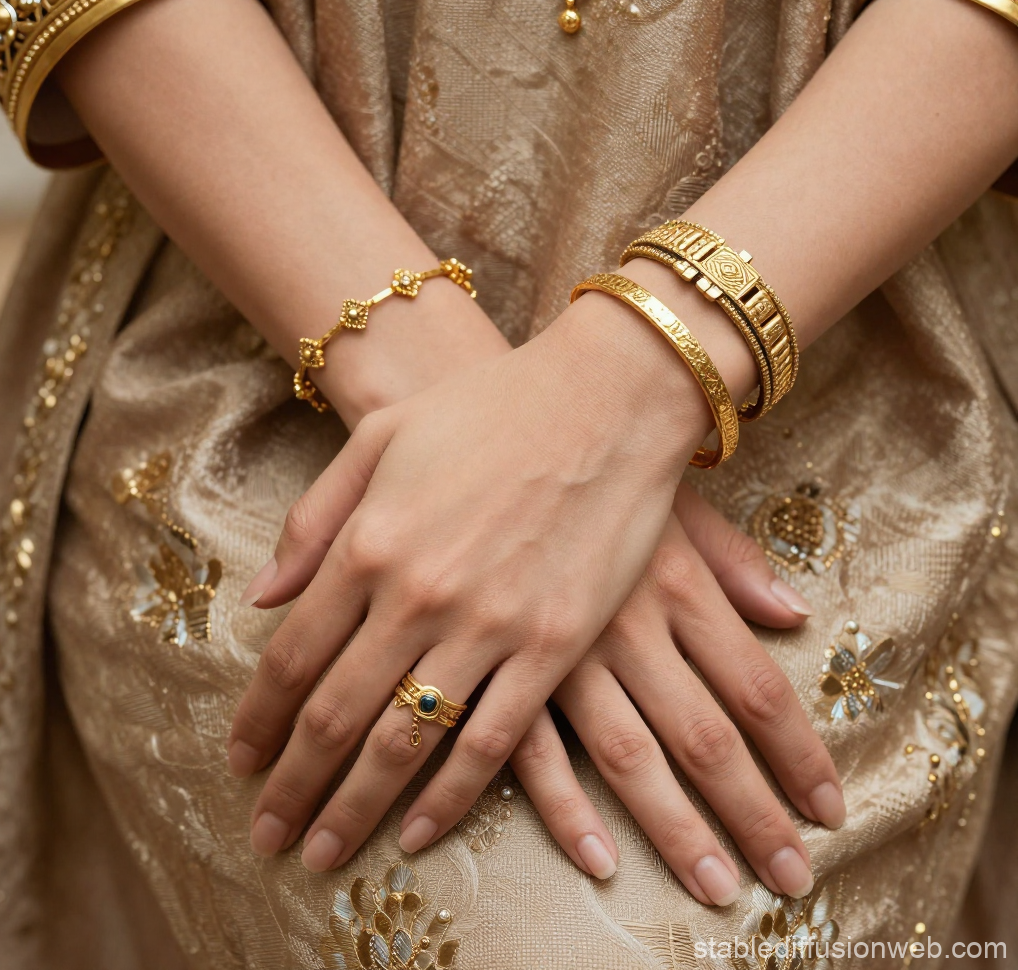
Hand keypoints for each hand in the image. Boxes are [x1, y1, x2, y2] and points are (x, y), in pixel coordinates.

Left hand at [227, 295, 710, 870]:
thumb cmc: (491, 407)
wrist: (605, 400)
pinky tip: (419, 831)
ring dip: (355, 808)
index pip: (290, 656)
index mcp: (368, 541)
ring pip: (403, 743)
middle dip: (293, 786)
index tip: (241, 762)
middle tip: (270, 836)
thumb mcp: (381, 436)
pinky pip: (493, 742)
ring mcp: (488, 625)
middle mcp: (417, 593)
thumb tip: (262, 596)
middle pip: (334, 716)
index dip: (258, 720)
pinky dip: (450, 797)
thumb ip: (314, 519)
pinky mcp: (553, 646)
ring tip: (326, 853)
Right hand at [499, 485, 842, 905]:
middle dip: (753, 813)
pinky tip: (598, 859)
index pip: (757, 687)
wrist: (480, 423)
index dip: (798, 755)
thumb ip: (735, 562)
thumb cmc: (584, 462)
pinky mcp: (499, 661)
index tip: (828, 810)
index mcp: (677, 582)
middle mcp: (629, 624)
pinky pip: (531, 749)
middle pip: (706, 737)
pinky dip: (565, 808)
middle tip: (788, 878)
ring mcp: (562, 649)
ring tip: (716, 886)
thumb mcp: (671, 498)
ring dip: (675, 829)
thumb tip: (797, 613)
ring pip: (630, 757)